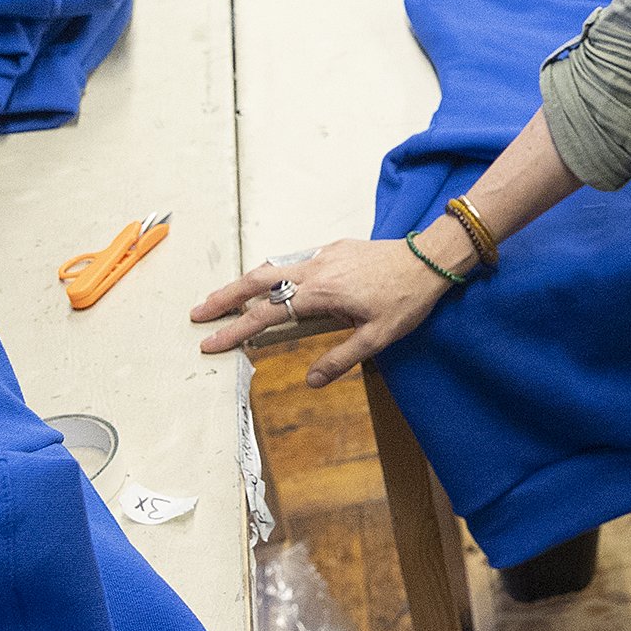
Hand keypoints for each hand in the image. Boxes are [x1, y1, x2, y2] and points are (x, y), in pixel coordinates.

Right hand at [190, 230, 466, 385]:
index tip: (209, 342)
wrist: (432, 258)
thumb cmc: (407, 299)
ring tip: (225, 299)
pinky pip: (295, 261)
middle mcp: (316, 269)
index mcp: (322, 293)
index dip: (235, 331)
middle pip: (257, 280)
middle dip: (224, 297)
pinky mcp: (335, 248)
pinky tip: (271, 285)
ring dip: (245, 283)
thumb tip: (310, 381)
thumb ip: (341, 359)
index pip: (266, 314)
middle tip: (198, 313)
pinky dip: (273, 273)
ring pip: (274, 267)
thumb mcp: (378, 338)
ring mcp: (325, 255)